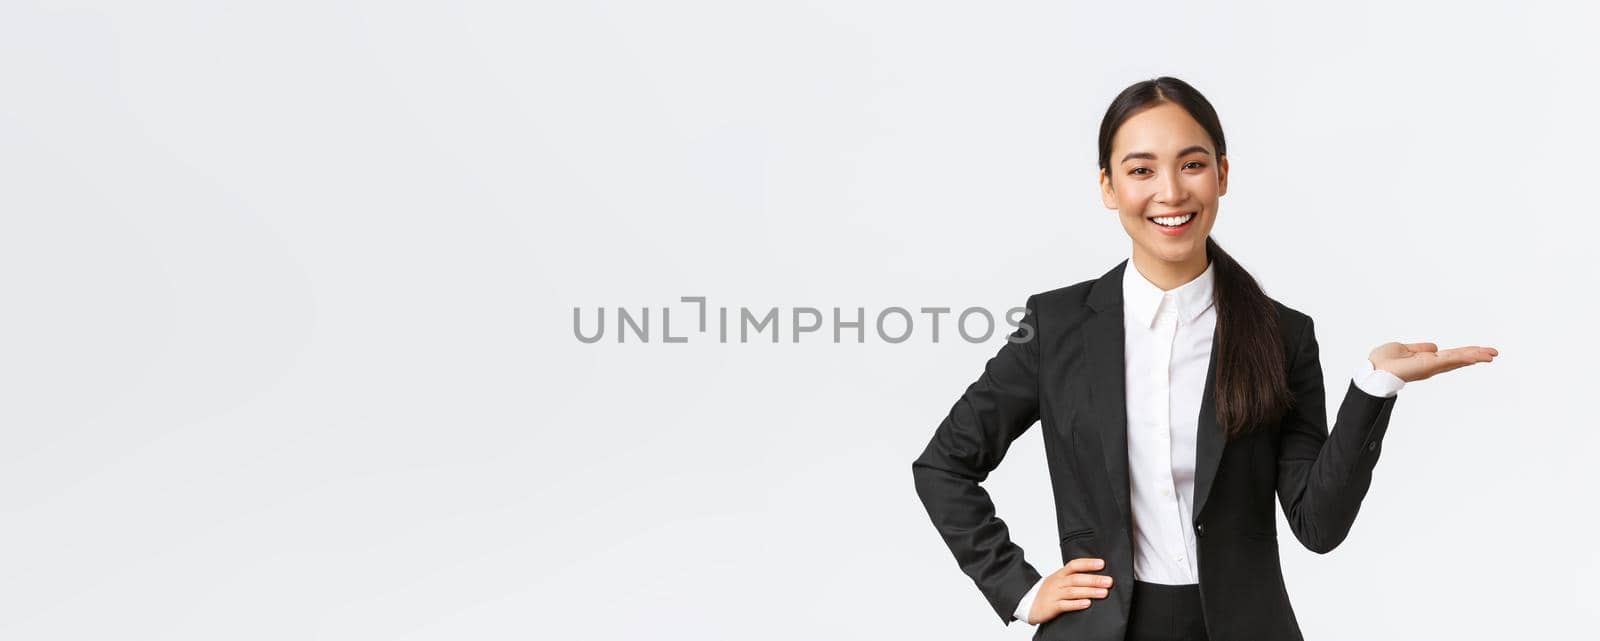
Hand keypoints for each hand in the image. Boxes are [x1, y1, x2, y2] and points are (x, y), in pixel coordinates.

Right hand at [1026, 557, 1113, 624]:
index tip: (1102, 564)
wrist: (1028, 604)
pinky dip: (1077, 604)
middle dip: (1093, 579)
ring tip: (1103, 593)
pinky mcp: (1052, 607)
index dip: (1088, 563)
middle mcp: (1057, 582)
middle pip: (1076, 578)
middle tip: (1109, 581)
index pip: (1074, 565)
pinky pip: (1065, 605)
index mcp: (1060, 574)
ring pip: (1073, 591)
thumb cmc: (1048, 592)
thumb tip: (1097, 575)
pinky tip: (1087, 603)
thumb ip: (1074, 577)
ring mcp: (1054, 594)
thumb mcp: (1058, 581)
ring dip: (1089, 591)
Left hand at [1368, 342, 1497, 382]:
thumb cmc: (1383, 361)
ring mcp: (1432, 366)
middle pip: (1459, 358)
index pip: (1450, 356)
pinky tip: (1477, 355)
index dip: (1465, 353)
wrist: (1374, 370)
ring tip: (1492, 354)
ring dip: (1476, 356)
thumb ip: (1419, 349)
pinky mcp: (1429, 365)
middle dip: (1476, 355)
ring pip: (1458, 359)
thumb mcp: (1404, 349)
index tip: (1480, 351)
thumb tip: (1434, 347)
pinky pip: (1450, 359)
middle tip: (1494, 353)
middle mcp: (1432, 365)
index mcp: (1427, 360)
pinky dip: (1463, 357)